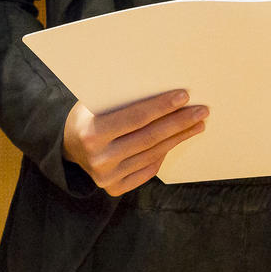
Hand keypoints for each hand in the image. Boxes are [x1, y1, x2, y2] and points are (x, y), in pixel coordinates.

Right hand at [62, 90, 206, 195]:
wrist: (68, 146)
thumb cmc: (87, 115)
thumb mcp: (95, 102)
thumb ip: (122, 97)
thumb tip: (161, 83)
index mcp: (91, 133)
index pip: (136, 117)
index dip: (162, 106)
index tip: (184, 96)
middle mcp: (99, 159)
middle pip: (149, 137)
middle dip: (179, 122)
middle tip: (201, 111)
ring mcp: (107, 177)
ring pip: (153, 154)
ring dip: (178, 138)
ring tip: (197, 124)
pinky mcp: (115, 188)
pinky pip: (148, 169)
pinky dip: (165, 154)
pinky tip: (177, 140)